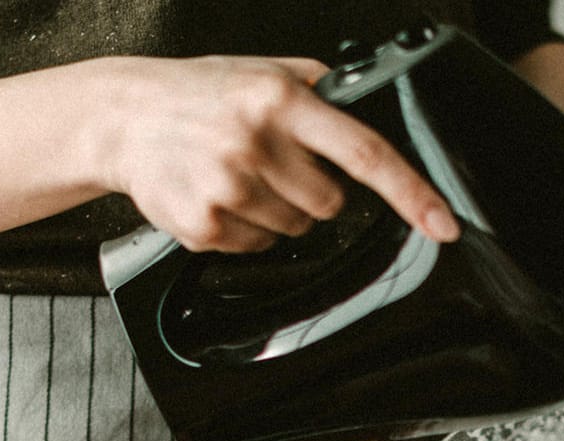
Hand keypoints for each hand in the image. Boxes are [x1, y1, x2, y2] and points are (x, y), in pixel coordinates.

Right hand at [101, 55, 458, 251]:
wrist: (121, 116)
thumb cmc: (200, 93)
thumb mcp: (263, 70)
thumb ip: (319, 89)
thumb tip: (376, 109)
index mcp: (280, 100)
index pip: (364, 153)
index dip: (411, 193)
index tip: (442, 223)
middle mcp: (255, 142)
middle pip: (330, 204)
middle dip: (314, 192)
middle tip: (275, 165)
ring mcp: (227, 187)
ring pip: (295, 230)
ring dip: (278, 211)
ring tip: (239, 175)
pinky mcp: (204, 225)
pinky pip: (257, 247)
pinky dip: (246, 229)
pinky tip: (219, 195)